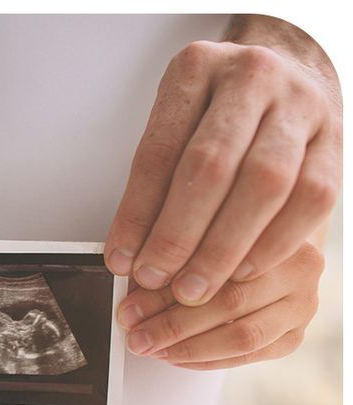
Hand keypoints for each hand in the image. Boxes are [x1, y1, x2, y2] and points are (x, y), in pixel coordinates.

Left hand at [105, 39, 340, 305]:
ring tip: (193, 288)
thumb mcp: (175, 121)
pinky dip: (275, 242)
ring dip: (224, 247)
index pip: (158, 151)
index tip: (121, 258)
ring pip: (264, 183)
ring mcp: (299, 104)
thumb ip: (154, 178)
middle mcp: (252, 76)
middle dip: (177, 235)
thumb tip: (129, 252)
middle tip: (154, 279)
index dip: (137, 213)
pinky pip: (311, 197)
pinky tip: (245, 271)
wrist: (286, 72)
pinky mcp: (334, 137)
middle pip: (210, 166)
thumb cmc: (216, 108)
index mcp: (196, 68)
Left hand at [116, 243, 322, 369]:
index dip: (165, 288)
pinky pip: (245, 357)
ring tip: (150, 346)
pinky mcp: (293, 336)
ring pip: (240, 336)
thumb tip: (132, 284)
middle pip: (228, 302)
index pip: (215, 264)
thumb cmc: (229, 240)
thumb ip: (176, 254)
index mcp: (275, 229)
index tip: (128, 304)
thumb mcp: (201, 232)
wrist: (268, 249)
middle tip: (133, 331)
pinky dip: (203, 359)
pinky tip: (173, 355)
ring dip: (186, 346)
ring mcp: (301, 305)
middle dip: (170, 322)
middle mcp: (299, 267)